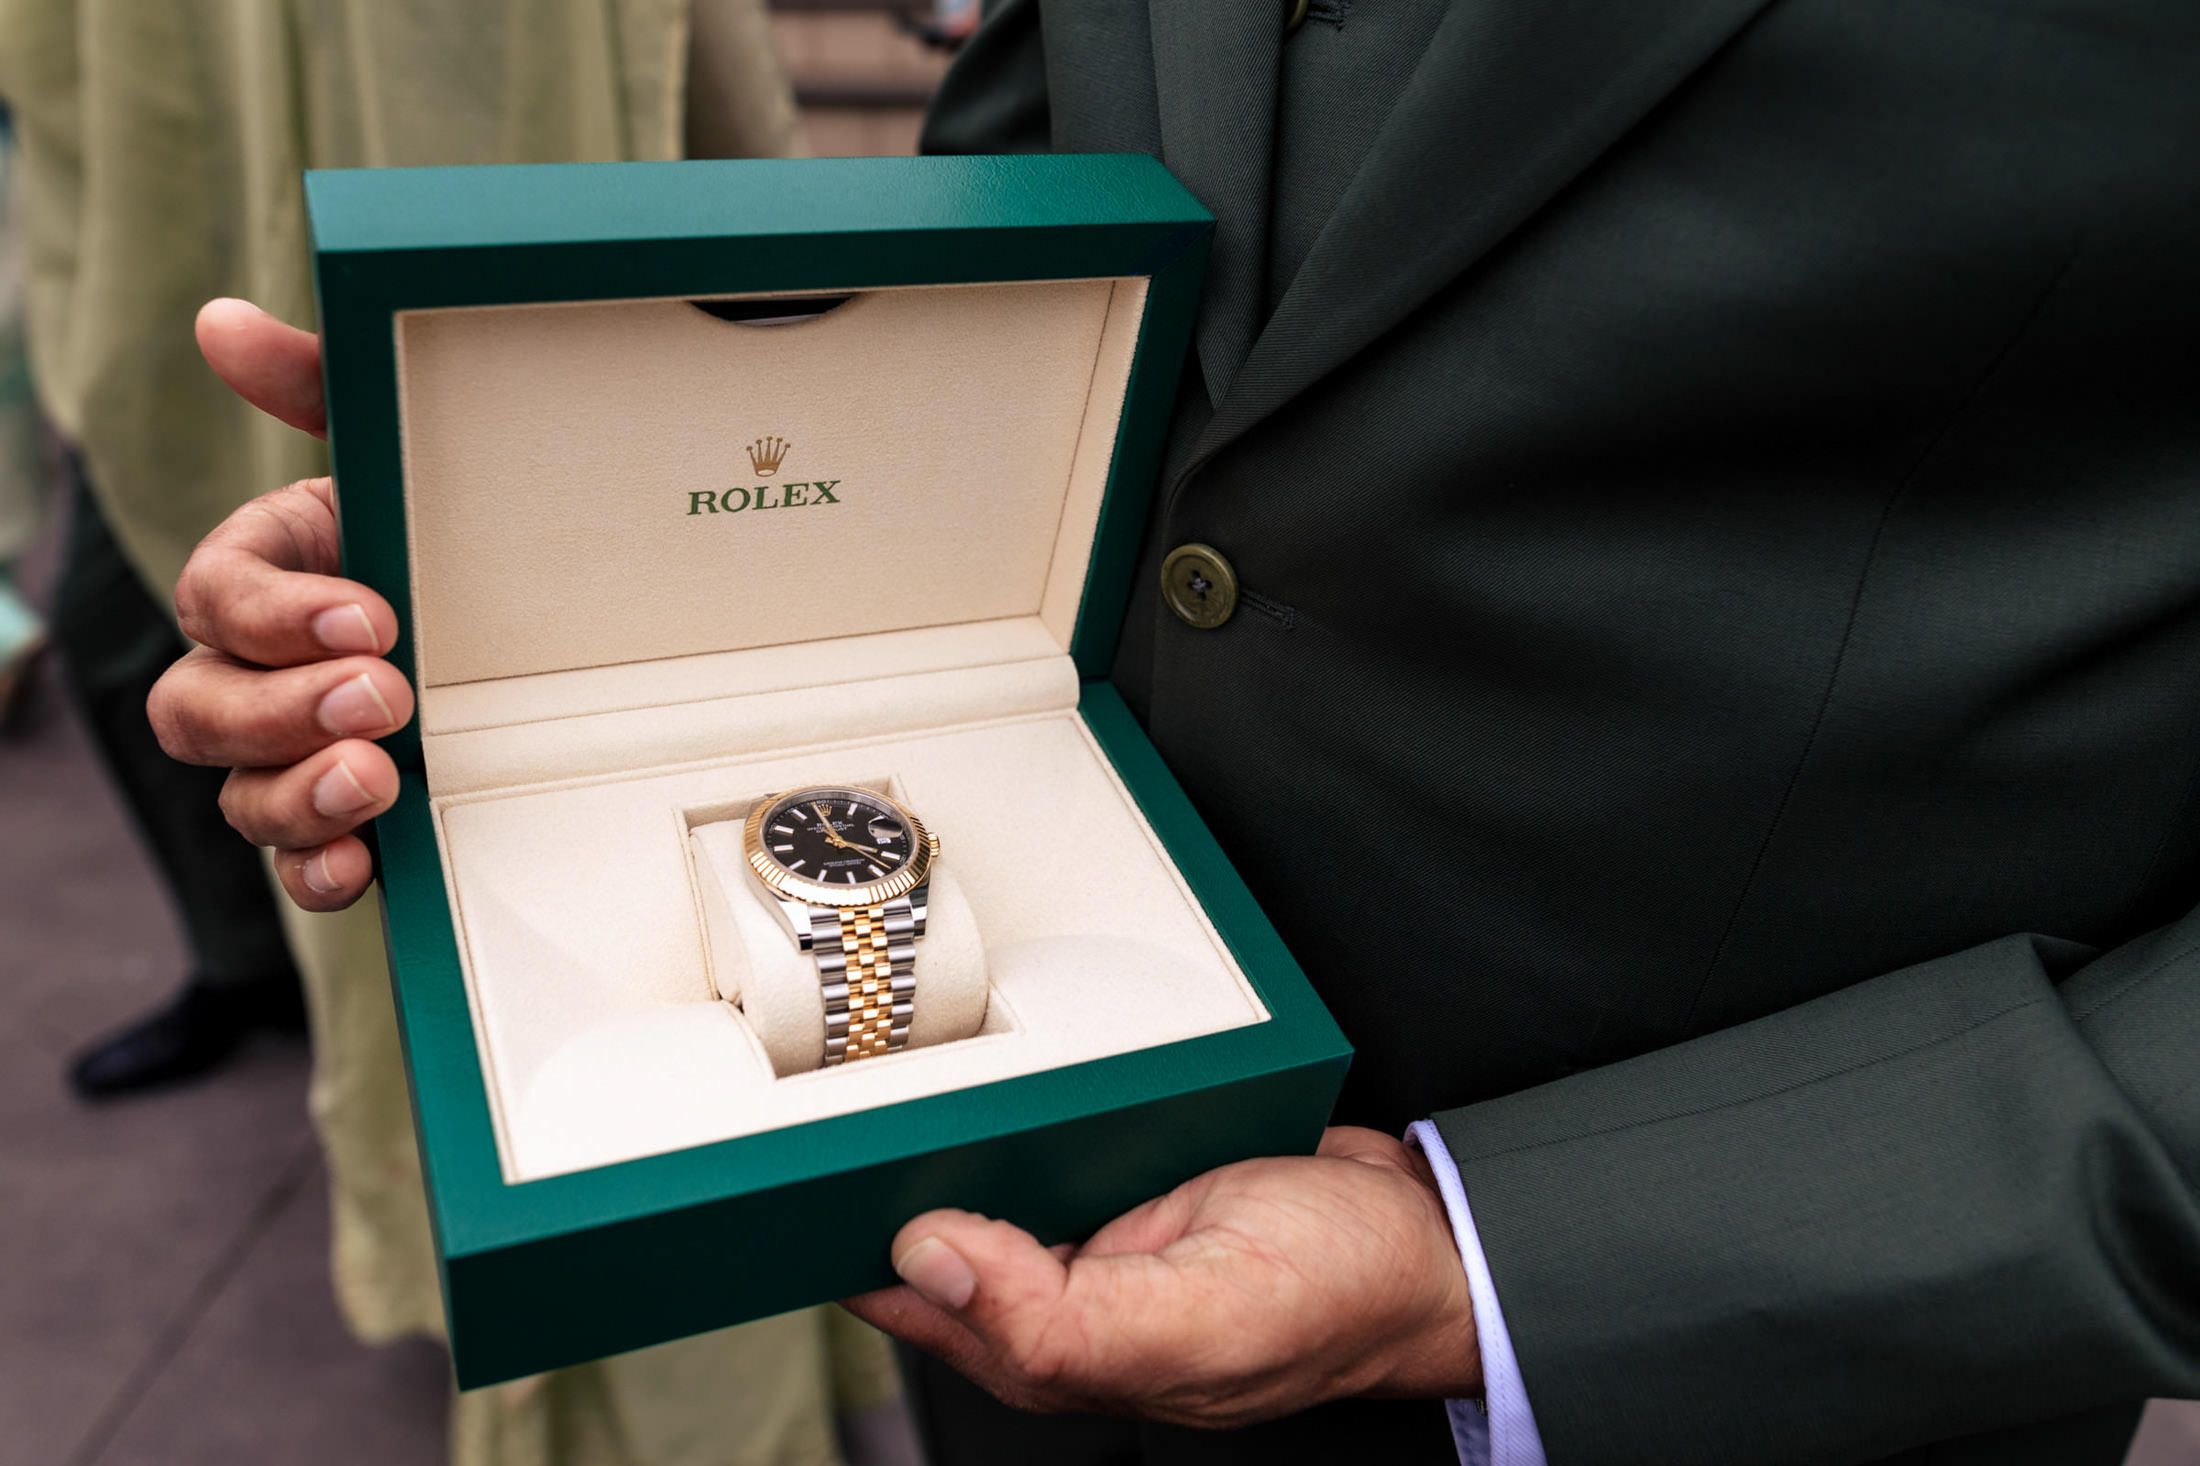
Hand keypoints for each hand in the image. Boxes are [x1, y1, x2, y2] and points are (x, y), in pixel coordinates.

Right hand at [145, 299, 412, 910]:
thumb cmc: (452, 525)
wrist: (546, 613)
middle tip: (383, 698)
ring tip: (380, 780)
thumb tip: (221, 322)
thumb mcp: (403, 451)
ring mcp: (296, 755)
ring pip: (241, 793)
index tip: (373, 617)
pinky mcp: (348, 821)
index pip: (217, 597)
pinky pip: (299, 865)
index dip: (276, 614)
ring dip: (298, 795)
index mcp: (269, 575)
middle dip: (281, 710)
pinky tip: (364, 865)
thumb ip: (319, 385)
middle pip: (200, 708)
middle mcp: (262, 671)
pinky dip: (320, 871)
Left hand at [843, 1126, 1480, 1426]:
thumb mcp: (1204, 1316)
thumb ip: (1060, 1316)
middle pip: (938, 1238)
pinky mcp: (1134, 1173)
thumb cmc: (1341, 1295)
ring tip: (906, 1071)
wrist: (1433, 1241)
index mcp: (1067, 1354)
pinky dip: (1028, 1104)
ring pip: (990, 1178)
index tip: (815, 1169)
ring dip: (954, 1130)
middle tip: (846, 1094)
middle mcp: (1071, 1300)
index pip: (920, 1302)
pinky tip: (1013, 1072)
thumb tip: (925, 1259)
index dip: (859, 1241)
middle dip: (889, 1176)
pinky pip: (1056, 1136)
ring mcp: (1102, 1234)